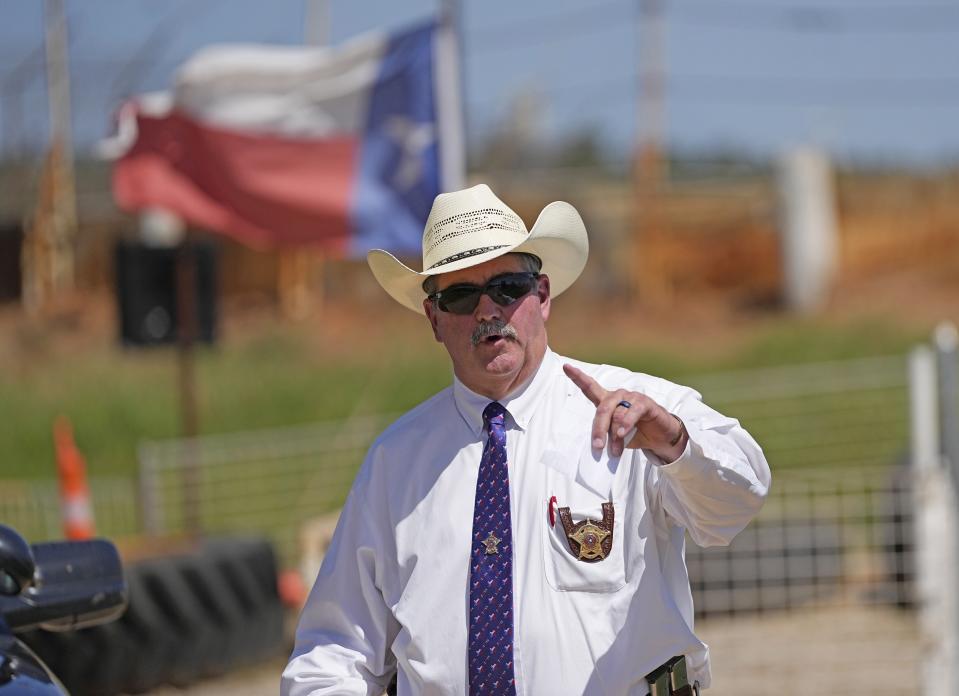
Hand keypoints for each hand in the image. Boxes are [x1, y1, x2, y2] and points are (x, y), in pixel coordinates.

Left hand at [563, 363, 686, 459]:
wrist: (660, 438)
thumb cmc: (635, 434)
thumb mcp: (618, 436)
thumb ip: (609, 434)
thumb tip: (600, 444)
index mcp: (607, 402)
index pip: (590, 387)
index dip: (578, 377)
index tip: (566, 366)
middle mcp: (618, 396)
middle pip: (602, 409)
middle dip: (598, 429)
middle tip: (598, 447)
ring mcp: (632, 397)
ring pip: (617, 414)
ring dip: (615, 435)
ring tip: (615, 451)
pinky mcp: (645, 403)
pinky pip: (632, 412)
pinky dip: (626, 424)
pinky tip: (622, 433)